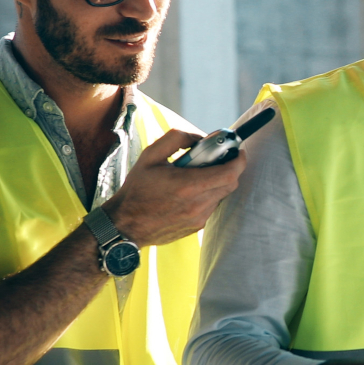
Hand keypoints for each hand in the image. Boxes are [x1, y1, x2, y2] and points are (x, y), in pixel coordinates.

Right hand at [103, 128, 246, 247]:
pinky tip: (189, 191)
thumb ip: (177, 139)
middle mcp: (198, 204)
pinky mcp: (196, 226)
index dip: (238, 160)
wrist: (125, 225)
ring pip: (222, 195)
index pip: (230, 172)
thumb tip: (199, 137)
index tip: (237, 150)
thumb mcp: (150, 155)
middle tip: (218, 159)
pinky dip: (208, 195)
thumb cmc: (136, 189)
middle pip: (231, 183)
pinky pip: (212, 206)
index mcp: (188, 185)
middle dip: (230, 168)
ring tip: (197, 175)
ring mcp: (199, 218)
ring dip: (217, 182)